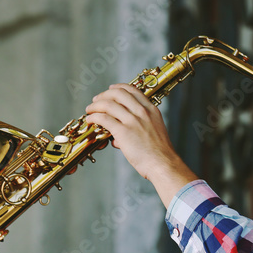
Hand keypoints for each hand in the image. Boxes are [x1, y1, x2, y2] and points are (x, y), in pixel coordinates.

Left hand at [84, 84, 198, 205]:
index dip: (118, 87)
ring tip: (89, 110)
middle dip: (104, 95)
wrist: (163, 164)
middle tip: (96, 100)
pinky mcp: (123, 132)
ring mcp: (133, 121)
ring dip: (95, 105)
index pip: (132, 90)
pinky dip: (94, 117)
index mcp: (151, 110)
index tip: (110, 89)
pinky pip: (103, 118)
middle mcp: (142, 112)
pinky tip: (90, 120)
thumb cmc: (159, 154)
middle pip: (118, 93)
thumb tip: (117, 139)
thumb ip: (137, 131)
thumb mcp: (154, 133)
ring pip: (108, 104)